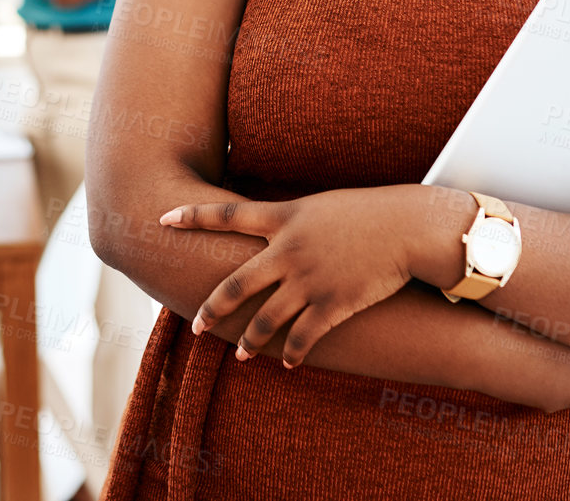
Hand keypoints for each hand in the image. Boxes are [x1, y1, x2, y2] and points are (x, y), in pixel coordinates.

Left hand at [160, 185, 430, 368]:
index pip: (227, 214)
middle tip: (196, 325)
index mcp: (284, 218)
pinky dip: (293, 354)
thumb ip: (291, 220)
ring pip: (266, 320)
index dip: (193, 216)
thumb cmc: (368, 212)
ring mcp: (309, 279)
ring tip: (243, 356)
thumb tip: (273, 229)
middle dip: (213, 308)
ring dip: (251, 341)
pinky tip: (289, 363)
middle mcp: (289, 250)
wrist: (407, 228)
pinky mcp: (332, 304)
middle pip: (236, 284)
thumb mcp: (321, 206)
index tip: (162, 218)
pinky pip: (303, 337)